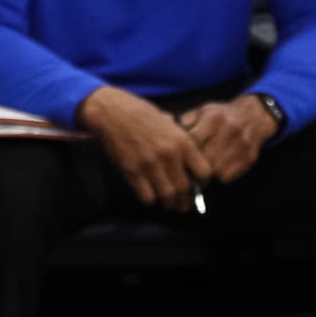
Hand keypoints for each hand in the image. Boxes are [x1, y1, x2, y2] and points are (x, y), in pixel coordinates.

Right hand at [78, 86, 212, 210]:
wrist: (111, 111)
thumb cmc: (141, 113)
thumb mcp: (169, 122)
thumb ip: (181, 140)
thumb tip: (191, 157)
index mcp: (182, 141)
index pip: (204, 172)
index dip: (203, 181)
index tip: (199, 183)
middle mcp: (169, 155)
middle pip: (186, 189)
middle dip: (187, 199)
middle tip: (185, 203)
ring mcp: (150, 165)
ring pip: (168, 196)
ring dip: (171, 204)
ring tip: (172, 205)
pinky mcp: (132, 172)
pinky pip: (147, 197)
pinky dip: (151, 200)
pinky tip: (151, 195)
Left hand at [178, 95, 275, 185]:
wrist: (253, 117)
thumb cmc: (223, 116)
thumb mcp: (204, 110)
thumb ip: (188, 120)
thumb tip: (172, 133)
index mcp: (214, 119)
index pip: (194, 141)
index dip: (185, 152)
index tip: (179, 158)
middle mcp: (229, 131)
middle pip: (205, 158)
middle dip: (195, 166)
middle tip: (189, 170)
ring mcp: (241, 146)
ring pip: (216, 170)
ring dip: (207, 174)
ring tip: (202, 171)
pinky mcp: (248, 158)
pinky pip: (228, 176)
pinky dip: (219, 177)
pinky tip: (216, 171)